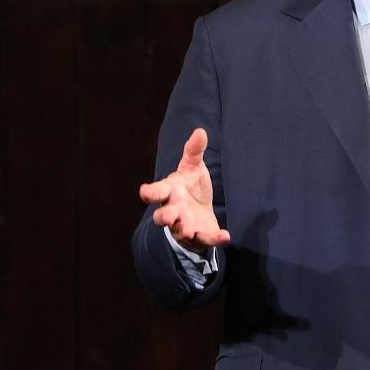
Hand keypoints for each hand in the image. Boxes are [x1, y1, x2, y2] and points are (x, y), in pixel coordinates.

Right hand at [139, 127, 229, 253]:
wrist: (201, 211)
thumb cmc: (191, 187)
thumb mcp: (193, 167)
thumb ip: (194, 151)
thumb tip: (200, 131)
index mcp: (170, 192)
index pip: (158, 191)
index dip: (150, 192)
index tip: (144, 191)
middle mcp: (174, 210)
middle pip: (163, 216)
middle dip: (164, 216)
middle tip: (168, 217)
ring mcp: (185, 225)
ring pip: (180, 230)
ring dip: (184, 230)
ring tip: (189, 230)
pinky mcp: (200, 236)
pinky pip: (206, 239)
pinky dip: (215, 238)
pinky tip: (225, 235)